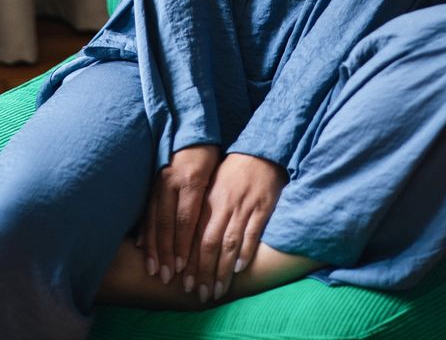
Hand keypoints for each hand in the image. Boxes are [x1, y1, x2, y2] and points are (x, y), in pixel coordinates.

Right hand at [137, 144, 220, 284]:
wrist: (189, 127)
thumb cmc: (208, 153)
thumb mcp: (215, 172)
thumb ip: (210, 199)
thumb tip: (211, 231)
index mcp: (191, 182)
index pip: (185, 220)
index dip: (182, 245)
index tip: (182, 267)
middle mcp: (171, 183)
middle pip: (166, 224)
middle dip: (165, 253)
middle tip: (166, 276)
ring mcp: (158, 183)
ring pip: (152, 219)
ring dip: (152, 247)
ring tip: (152, 268)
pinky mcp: (152, 182)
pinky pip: (146, 209)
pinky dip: (144, 229)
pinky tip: (141, 246)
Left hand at [183, 152, 287, 302]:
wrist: (261, 151)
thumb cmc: (233, 171)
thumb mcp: (211, 186)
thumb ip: (200, 211)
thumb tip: (185, 239)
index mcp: (207, 200)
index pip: (193, 235)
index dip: (188, 261)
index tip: (183, 283)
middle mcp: (222, 205)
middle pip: (209, 244)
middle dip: (203, 272)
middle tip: (200, 294)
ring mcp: (243, 207)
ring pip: (229, 243)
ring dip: (222, 270)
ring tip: (217, 290)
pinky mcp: (262, 208)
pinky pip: (252, 233)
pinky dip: (245, 251)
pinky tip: (239, 269)